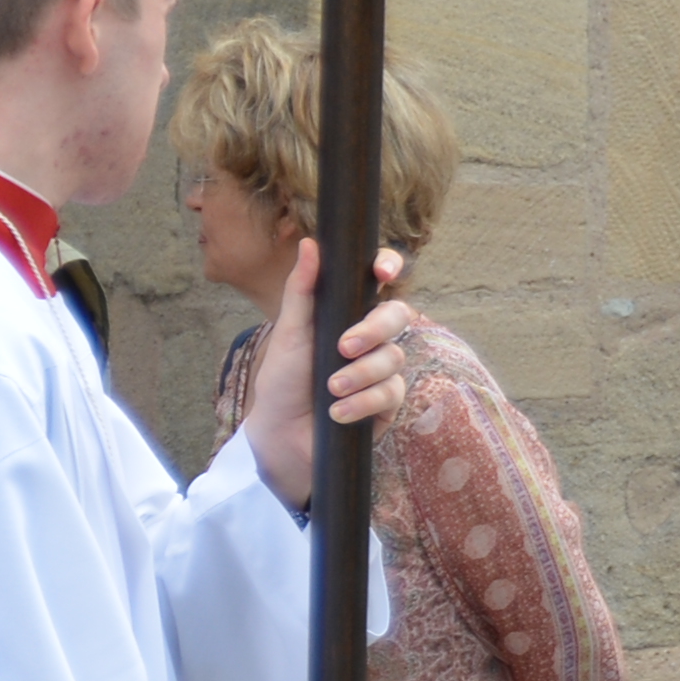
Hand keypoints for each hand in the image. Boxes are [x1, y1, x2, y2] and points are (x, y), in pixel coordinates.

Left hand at [244, 242, 428, 506]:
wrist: (281, 436)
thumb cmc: (283, 381)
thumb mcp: (290, 334)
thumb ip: (302, 290)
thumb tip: (310, 243)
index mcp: (347, 314)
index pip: (379, 281)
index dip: (389, 266)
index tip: (382, 272)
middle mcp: (370, 338)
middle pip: (398, 315)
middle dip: (374, 330)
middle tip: (345, 346)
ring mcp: (382, 370)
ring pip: (394, 358)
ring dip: (361, 374)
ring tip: (331, 389)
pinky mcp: (387, 404)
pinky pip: (392, 393)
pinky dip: (363, 402)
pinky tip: (338, 413)